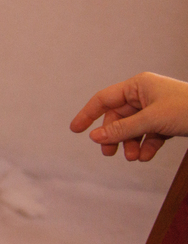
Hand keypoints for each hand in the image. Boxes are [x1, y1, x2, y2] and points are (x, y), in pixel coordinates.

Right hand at [70, 72, 187, 161]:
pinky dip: (146, 146)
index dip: (88, 114)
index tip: (75, 130)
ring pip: (134, 128)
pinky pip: (150, 134)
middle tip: (110, 154)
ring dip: (131, 144)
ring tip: (133, 158)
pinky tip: (146, 157)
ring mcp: (157, 108)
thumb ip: (122, 129)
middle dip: (115, 137)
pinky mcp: (168, 121)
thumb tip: (94, 137)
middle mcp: (145, 95)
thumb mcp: (152, 120)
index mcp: (138, 85)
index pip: (104, 99)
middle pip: (119, 117)